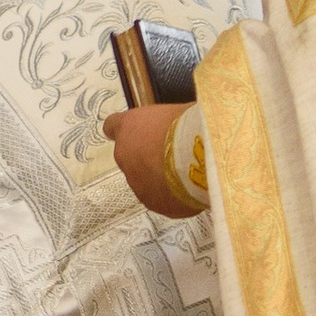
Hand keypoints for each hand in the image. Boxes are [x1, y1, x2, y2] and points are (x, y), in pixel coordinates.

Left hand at [103, 102, 202, 217]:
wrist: (202, 158)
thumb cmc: (190, 126)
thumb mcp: (177, 112)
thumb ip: (165, 121)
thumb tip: (174, 125)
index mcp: (128, 127)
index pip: (112, 126)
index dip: (125, 131)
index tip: (134, 133)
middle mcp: (125, 157)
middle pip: (130, 158)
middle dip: (147, 158)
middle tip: (172, 155)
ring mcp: (137, 183)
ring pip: (144, 181)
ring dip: (159, 178)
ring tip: (185, 174)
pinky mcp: (154, 204)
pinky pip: (160, 198)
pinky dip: (172, 195)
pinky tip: (189, 188)